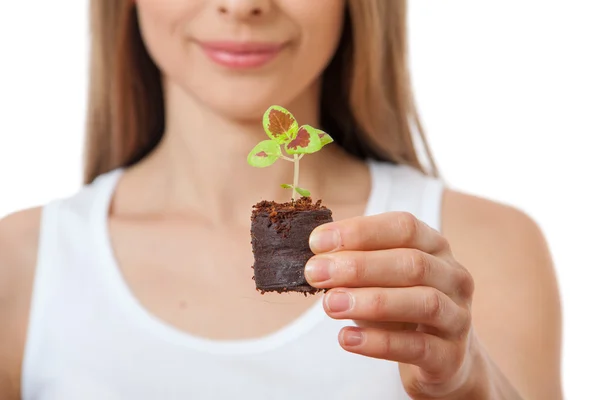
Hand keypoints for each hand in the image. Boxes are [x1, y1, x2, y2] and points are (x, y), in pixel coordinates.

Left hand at [305, 212, 481, 398]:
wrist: (443, 359)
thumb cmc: (402, 308)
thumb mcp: (380, 280)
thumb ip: (354, 266)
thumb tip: (316, 259)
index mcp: (435, 247)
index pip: (404, 227)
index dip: (360, 231)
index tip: (316, 242)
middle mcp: (453, 277)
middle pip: (412, 263)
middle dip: (358, 266)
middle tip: (315, 273)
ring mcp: (458, 317)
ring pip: (423, 302)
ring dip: (371, 301)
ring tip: (330, 305)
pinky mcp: (451, 356)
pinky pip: (418, 347)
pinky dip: (379, 342)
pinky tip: (347, 338)